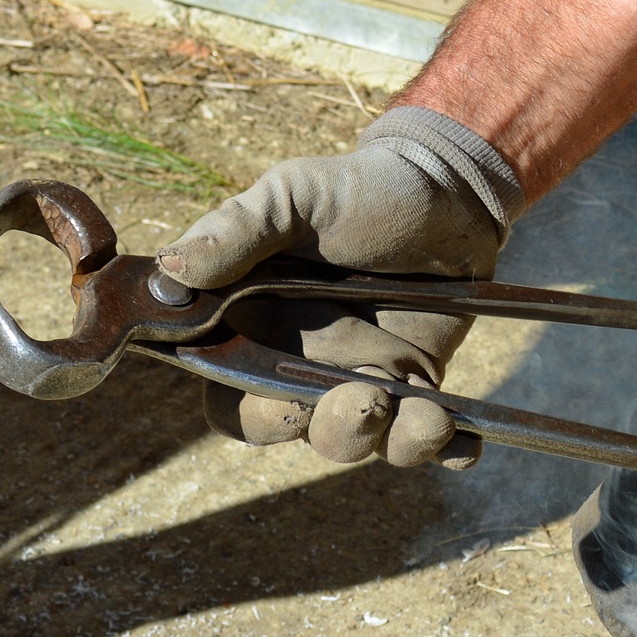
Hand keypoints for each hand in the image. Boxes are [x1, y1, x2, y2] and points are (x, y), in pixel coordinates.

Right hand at [157, 105, 525, 467]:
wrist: (446, 193)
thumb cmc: (357, 190)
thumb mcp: (293, 196)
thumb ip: (237, 231)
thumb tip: (173, 269)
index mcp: (253, 330)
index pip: (232, 400)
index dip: (254, 416)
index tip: (283, 404)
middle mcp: (301, 366)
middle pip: (300, 432)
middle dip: (332, 430)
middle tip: (364, 400)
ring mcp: (361, 378)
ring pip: (361, 440)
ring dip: (389, 439)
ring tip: (425, 414)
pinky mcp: (417, 384)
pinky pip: (422, 433)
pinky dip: (441, 446)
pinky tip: (463, 443)